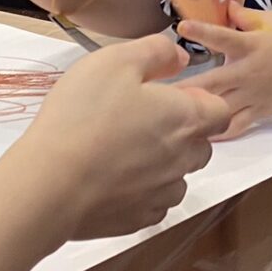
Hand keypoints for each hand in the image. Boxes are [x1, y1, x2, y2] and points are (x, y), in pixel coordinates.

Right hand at [10, 36, 227, 239]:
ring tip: (123, 151)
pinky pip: (154, 203)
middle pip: (201, 144)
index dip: (199, 100)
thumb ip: (156, 52)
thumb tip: (180, 58)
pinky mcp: (139, 219)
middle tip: (140, 120)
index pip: (220, 111)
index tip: (169, 95)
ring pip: (178, 176)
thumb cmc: (83, 115)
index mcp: (186, 118)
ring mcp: (163, 193)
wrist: (51, 181)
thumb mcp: (116, 60)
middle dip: (182, 132)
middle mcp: (184, 159)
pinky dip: (142, 191)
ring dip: (163, 163)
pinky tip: (113, 179)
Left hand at [177, 6, 271, 137]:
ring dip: (196, 112)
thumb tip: (224, 5)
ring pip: (219, 108)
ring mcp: (252, 96)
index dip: (203, 32)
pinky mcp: (257, 113)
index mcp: (252, 47)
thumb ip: (245, 16)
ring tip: (169, 117)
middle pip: (213, 82)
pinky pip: (235, 126)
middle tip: (157, 92)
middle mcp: (248, 73)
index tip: (181, 27)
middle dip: (186, 88)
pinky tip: (196, 138)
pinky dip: (218, 133)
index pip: (224, 38)